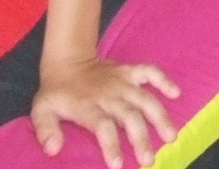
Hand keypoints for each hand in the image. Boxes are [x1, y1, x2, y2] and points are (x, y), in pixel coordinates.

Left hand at [32, 55, 179, 167]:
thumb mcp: (42, 110)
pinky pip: (150, 72)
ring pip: (145, 98)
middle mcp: (109, 94)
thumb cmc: (56, 92)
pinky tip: (176, 94)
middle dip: (140, 138)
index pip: (102, 126)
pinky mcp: (130, 71)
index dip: (111, 145)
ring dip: (159, 117)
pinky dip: (164, 80)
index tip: (118, 165)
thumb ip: (46, 130)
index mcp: (88, 105)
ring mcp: (122, 81)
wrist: (67, 60)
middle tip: (149, 160)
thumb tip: (52, 149)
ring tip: (171, 136)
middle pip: (129, 116)